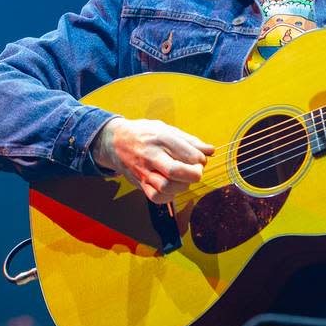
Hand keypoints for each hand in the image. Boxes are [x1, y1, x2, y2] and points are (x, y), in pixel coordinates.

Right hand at [92, 117, 213, 203]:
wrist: (115, 141)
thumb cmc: (145, 133)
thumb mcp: (167, 129)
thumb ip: (190, 141)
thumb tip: (210, 150)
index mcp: (161, 138)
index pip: (187, 153)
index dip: (200, 159)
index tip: (201, 159)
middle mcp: (151, 155)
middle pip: (175, 171)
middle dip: (193, 174)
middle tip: (197, 171)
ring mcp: (143, 171)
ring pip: (166, 187)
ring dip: (182, 186)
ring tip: (184, 179)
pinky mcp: (140, 183)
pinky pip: (156, 196)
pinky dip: (169, 196)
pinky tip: (173, 188)